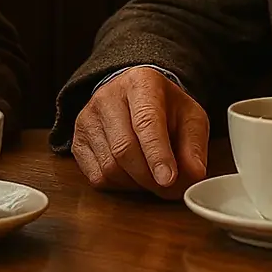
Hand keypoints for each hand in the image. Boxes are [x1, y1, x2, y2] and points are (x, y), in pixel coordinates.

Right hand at [72, 67, 208, 199]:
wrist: (134, 97)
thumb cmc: (165, 108)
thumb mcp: (190, 117)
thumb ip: (195, 145)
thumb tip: (194, 174)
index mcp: (141, 83)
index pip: (146, 122)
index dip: (157, 154)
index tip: (168, 179)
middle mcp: (108, 97)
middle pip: (125, 149)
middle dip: (150, 178)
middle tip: (169, 188)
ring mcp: (87, 119)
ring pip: (110, 167)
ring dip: (136, 184)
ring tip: (153, 178)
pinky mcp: (77, 140)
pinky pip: (97, 177)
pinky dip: (119, 186)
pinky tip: (132, 175)